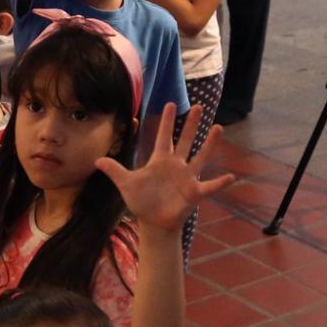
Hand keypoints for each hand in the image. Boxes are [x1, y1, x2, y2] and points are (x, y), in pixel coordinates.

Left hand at [94, 104, 236, 234]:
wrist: (153, 222)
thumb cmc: (142, 201)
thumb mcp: (127, 184)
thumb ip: (115, 171)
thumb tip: (95, 160)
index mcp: (160, 161)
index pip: (164, 137)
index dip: (166, 121)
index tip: (170, 103)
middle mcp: (176, 165)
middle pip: (185, 140)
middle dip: (191, 124)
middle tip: (198, 106)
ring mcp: (187, 178)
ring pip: (201, 157)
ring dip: (209, 144)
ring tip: (218, 128)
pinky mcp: (194, 193)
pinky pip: (210, 186)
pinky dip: (220, 183)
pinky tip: (231, 177)